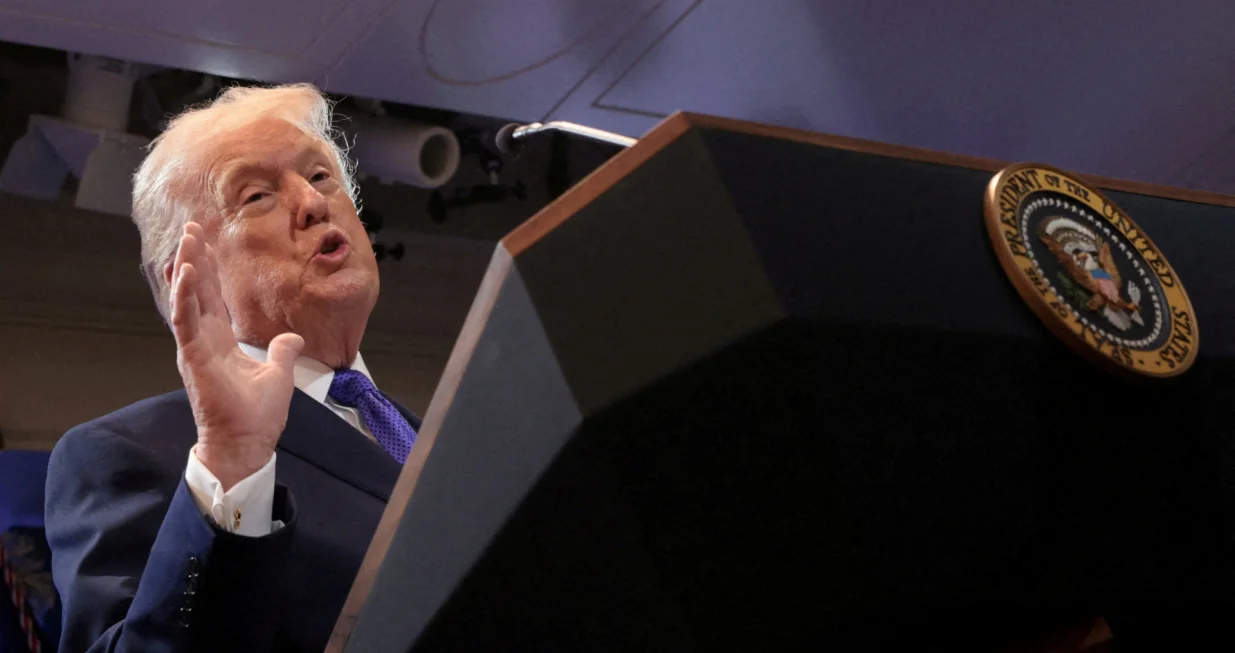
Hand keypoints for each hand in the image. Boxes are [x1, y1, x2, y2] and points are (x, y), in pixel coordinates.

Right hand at [169, 222, 303, 489]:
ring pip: (187, 300)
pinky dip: (185, 296)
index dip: (208, 271)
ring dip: (186, 269)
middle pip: (197, 291)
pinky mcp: (194, 358)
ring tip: (185, 241)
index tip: (205, 244)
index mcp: (221, 342)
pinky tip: (184, 273)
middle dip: (194, 259)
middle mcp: (204, 341)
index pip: (212, 299)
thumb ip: (282, 352)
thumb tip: (292, 337)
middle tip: (191, 229)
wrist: (247, 444)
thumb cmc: (256, 416)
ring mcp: (196, 349)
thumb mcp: (278, 375)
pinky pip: (187, 321)